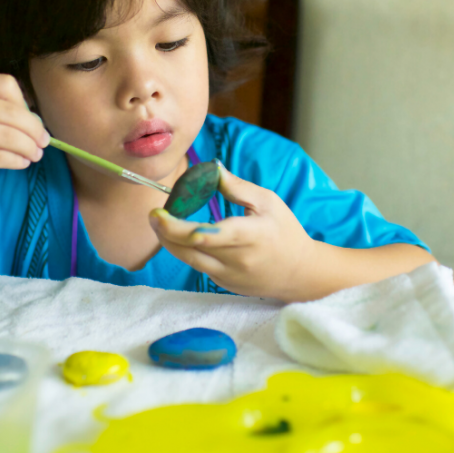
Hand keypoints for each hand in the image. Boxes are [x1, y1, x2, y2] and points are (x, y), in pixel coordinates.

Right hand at [0, 74, 49, 194]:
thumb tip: (34, 122)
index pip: (7, 85)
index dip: (25, 103)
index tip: (28, 120)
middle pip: (14, 113)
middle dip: (35, 130)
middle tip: (44, 142)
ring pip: (10, 137)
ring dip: (30, 148)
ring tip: (35, 155)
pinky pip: (1, 157)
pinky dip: (17, 161)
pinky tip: (22, 163)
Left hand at [149, 162, 315, 300]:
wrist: (300, 273)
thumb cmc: (285, 232)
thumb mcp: (267, 202)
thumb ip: (236, 187)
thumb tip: (210, 168)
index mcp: (248, 236)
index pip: (206, 235)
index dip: (177, 228)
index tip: (159, 214)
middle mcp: (236, 260)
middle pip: (189, 249)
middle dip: (164, 232)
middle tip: (153, 215)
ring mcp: (228, 276)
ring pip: (188, 260)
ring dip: (170, 241)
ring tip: (161, 223)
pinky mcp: (224, 284)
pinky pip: (198, 266)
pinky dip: (187, 250)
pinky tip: (183, 236)